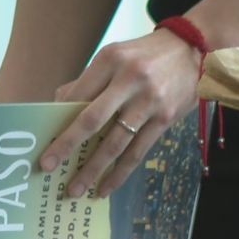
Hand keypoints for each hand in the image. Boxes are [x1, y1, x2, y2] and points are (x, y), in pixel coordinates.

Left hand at [41, 28, 200, 197]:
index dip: (59, 120)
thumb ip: (88, 81)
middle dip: (66, 146)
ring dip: (92, 169)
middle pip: (91, 120)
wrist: (194, 48)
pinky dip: (119, 173)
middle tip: (47, 167)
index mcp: (110, 60)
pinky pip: (137, 152)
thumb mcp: (115, 55)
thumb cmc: (145, 55)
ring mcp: (148, 101)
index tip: (44, 142)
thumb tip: (58, 107)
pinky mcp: (164, 119)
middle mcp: (129, 80)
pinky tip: (105, 187)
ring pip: (114, 143)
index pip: (77, 96)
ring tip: (75, 189)